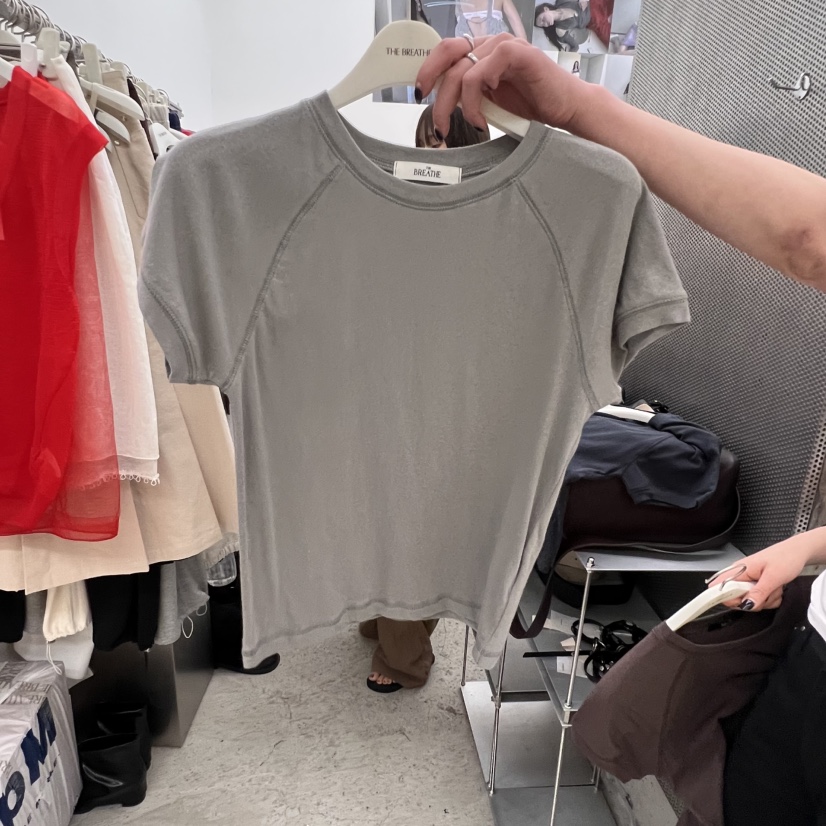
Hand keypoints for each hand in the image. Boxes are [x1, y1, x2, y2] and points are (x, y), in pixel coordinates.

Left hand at [415, 33, 586, 136]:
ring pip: (462, 72)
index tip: (420, 93)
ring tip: (471, 124)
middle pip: (448, 59)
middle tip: (439, 123)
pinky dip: (476, 97)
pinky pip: (482, 71)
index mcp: (482, 52)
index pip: (445, 51)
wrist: (563, 108)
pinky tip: (484, 113)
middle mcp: (490, 44)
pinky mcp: (517, 53)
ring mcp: (504, 45)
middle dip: (437, 94)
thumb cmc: (530, 104)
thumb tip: (443, 104)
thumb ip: (467, 95)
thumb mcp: (488, 101)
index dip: (428, 69)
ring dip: (459, 105)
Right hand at [708, 538, 812, 610]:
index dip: (728, 598)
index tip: (744, 602)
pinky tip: (774, 589)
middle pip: (735, 599)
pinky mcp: (756, 585)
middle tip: (765, 593)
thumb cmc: (785, 557)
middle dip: (753, 602)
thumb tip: (746, 605)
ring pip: (749, 602)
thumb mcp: (773, 577)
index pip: (718, 588)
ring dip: (764, 600)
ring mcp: (748, 581)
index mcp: (738, 570)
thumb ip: (758, 593)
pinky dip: (769, 599)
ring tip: (773, 588)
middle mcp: (740, 575)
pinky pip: (758, 600)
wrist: (797, 552)